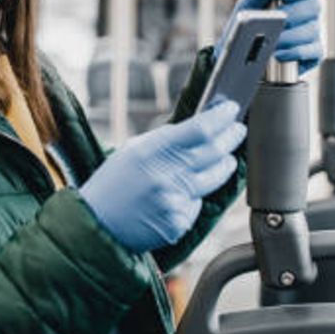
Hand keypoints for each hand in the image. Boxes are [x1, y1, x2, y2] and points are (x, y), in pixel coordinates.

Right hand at [79, 101, 244, 252]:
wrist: (97, 223)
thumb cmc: (113, 184)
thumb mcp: (134, 150)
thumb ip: (166, 139)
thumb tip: (200, 126)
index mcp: (151, 151)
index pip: (199, 130)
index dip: (221, 117)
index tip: (231, 109)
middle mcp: (165, 176)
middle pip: (214, 151)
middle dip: (231, 137)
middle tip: (237, 129)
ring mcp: (174, 201)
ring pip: (214, 178)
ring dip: (224, 164)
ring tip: (225, 157)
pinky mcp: (178, 223)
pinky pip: (198, 204)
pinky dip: (196, 196)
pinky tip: (182, 193)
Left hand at [218, 0, 325, 74]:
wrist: (242, 47)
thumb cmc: (250, 20)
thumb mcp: (249, 2)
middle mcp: (308, 9)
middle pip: (314, 7)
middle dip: (292, 14)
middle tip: (273, 21)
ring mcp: (313, 30)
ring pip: (312, 31)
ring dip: (289, 37)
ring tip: (271, 42)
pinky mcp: (313, 52)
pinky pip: (313, 52)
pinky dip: (295, 53)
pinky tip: (279, 55)